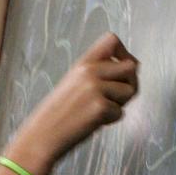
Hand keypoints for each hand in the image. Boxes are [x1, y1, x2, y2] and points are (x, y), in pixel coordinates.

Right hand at [11, 32, 137, 174]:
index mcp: (83, 63)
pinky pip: (121, 112)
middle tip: (115, 99)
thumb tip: (133, 68)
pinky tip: (94, 122)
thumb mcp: (74, 82)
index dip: (124, 54)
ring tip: (100, 111)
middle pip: (131, 67)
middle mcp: (90, 71)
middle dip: (130, 83)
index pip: (112, 40)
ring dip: (120, 104)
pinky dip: (111, 120)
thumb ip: (98, 73)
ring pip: (130, 91)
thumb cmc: (59, 113)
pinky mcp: (100, 107)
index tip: (121, 71)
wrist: (42, 134)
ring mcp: (95, 88)